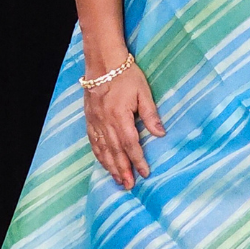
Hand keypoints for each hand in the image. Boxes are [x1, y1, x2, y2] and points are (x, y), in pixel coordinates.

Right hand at [84, 64, 164, 188]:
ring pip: (103, 150)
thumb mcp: (143, 92)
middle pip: (115, 152)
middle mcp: (106, 123)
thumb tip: (160, 133)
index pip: (131, 145)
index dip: (138, 161)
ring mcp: (95, 122)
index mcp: (120, 117)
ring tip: (118, 180)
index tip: (145, 173)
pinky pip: (93, 142)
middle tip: (129, 186)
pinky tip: (103, 163)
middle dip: (123, 170)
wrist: (102, 62)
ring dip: (110, 167)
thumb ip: (150, 114)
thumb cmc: (126, 75)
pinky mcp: (89, 119)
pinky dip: (99, 155)